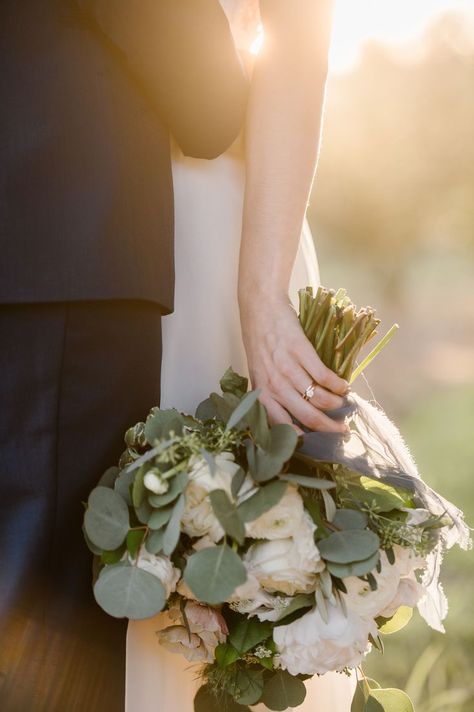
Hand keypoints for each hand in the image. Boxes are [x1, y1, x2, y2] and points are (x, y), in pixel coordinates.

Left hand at [239, 293, 348, 433]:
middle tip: (342, 430)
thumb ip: (272, 391)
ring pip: (317, 397)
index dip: (301, 436)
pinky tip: (343, 386)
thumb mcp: (259, 370)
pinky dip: (337, 384)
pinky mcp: (300, 351)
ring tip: (343, 404)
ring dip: (335, 404)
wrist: (260, 307)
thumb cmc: (260, 340)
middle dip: (328, 427)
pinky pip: (324, 376)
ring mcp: (287, 367)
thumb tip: (296, 412)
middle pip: (306, 415)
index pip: (281, 424)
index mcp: (262, 391)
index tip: (316, 441)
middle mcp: (273, 383)